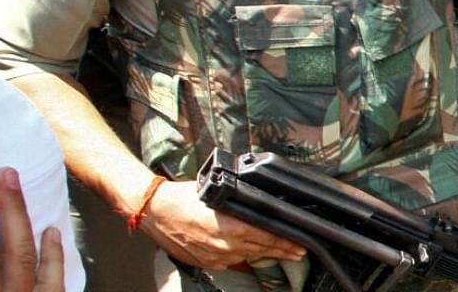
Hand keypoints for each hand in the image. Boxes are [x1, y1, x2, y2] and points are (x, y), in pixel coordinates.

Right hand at [139, 179, 305, 269]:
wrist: (156, 211)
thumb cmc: (185, 197)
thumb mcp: (219, 194)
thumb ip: (241, 202)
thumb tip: (259, 202)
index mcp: (233, 226)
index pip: (269, 236)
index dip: (286, 241)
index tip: (301, 243)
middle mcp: (227, 245)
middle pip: (263, 250)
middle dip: (283, 250)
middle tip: (299, 251)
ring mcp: (217, 257)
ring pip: (248, 257)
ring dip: (266, 255)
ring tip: (283, 254)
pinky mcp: (208, 262)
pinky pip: (232, 260)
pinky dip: (243, 255)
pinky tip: (253, 253)